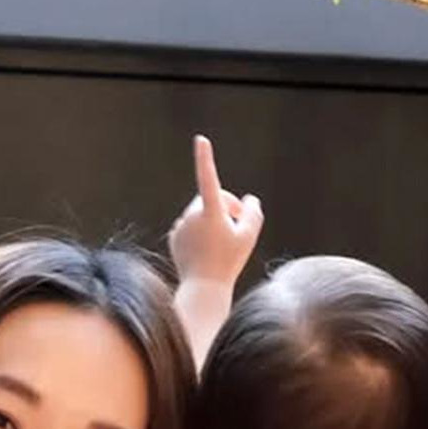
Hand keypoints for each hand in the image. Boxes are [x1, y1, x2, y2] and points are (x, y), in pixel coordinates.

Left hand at [169, 135, 264, 296]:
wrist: (204, 288)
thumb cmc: (229, 262)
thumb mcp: (249, 236)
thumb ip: (252, 213)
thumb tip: (249, 200)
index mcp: (210, 212)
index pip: (208, 178)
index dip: (205, 158)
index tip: (200, 140)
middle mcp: (191, 215)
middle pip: (210, 198)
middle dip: (224, 205)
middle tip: (237, 224)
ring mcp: (181, 226)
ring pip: (199, 213)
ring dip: (212, 220)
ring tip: (221, 243)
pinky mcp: (174, 237)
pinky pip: (189, 226)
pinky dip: (199, 232)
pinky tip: (206, 250)